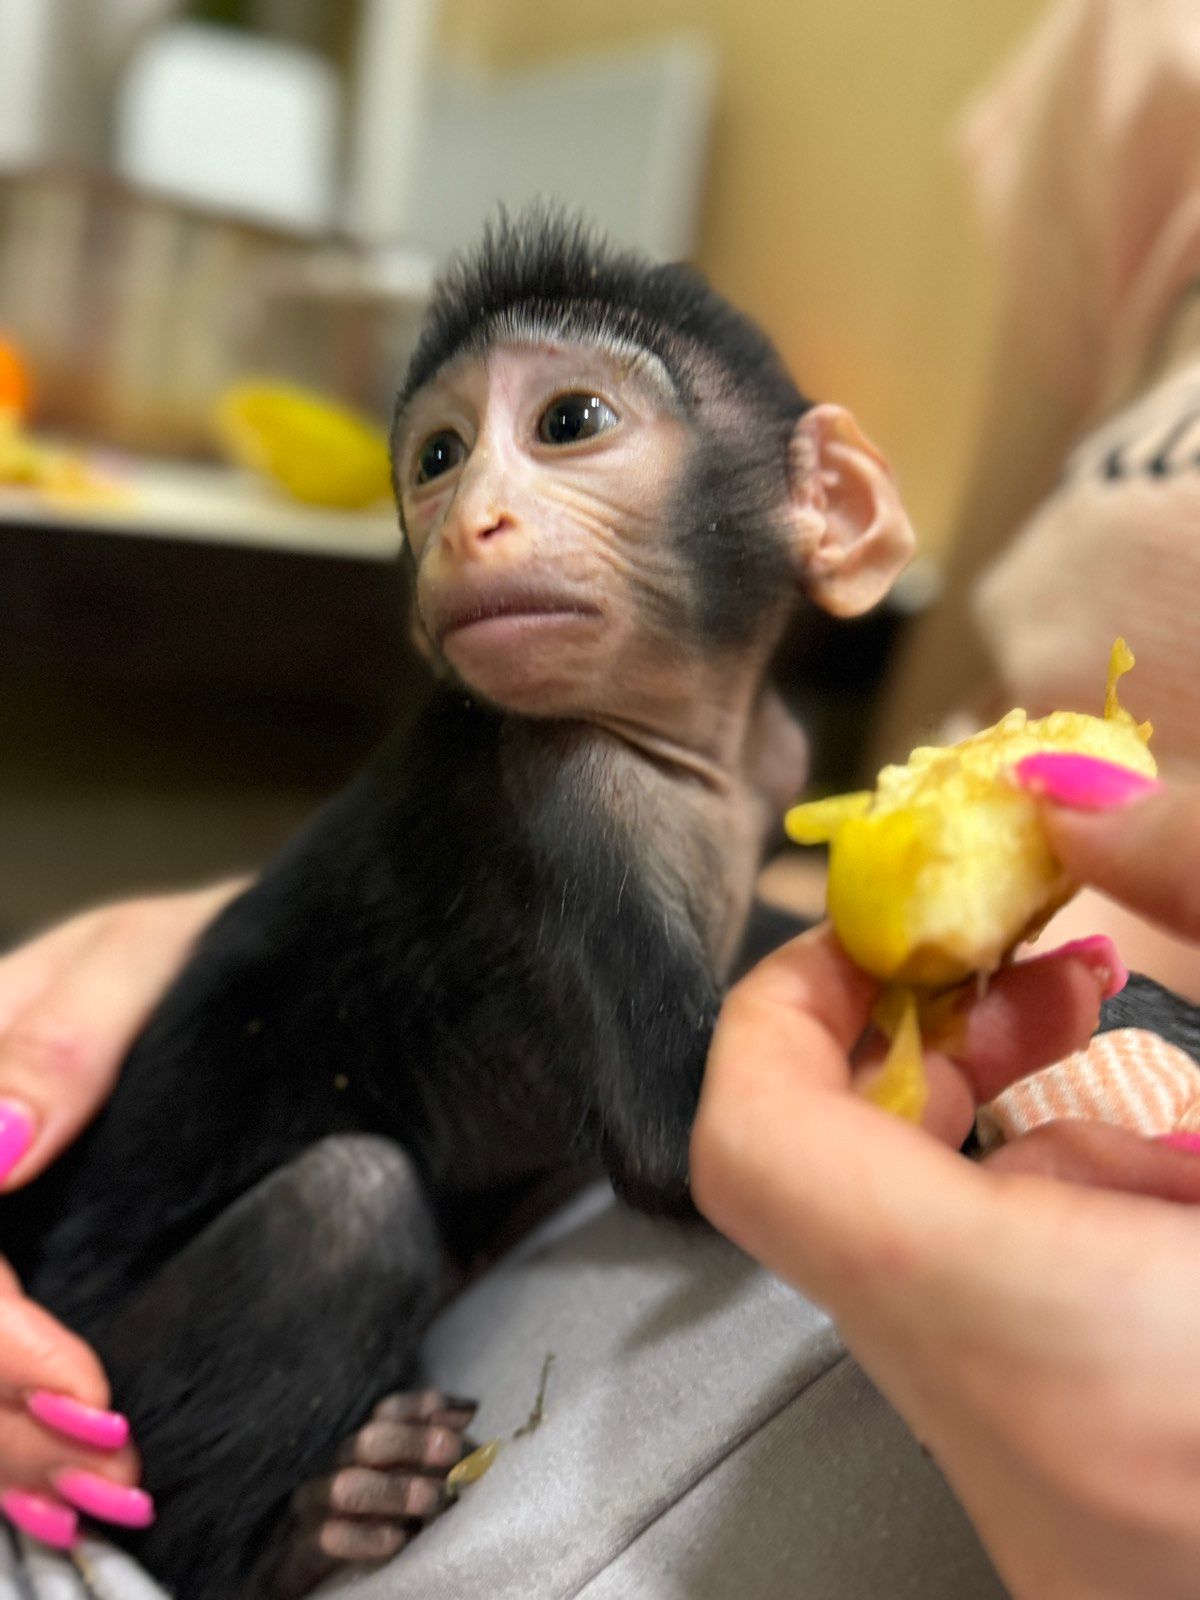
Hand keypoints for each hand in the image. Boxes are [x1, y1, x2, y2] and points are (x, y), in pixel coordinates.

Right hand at [0, 882, 241, 1546]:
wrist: (229, 967)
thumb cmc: (188, 956)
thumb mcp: (132, 965)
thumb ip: (61, 1043)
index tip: (86, 1392)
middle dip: (0, 1415)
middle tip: (114, 1467)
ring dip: (1, 1447)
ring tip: (102, 1490)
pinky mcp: (13, 1245)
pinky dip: (6, 1438)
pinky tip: (58, 1483)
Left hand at [692, 787, 1199, 1599]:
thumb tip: (1088, 805)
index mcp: (1058, 1347)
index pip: (758, 1145)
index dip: (789, 1003)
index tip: (896, 928)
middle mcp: (1022, 1462)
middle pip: (841, 1198)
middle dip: (935, 1046)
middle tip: (1049, 967)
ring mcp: (1056, 1522)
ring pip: (936, 1271)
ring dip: (1022, 1140)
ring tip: (1154, 1081)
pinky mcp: (1102, 1536)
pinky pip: (1014, 1345)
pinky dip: (1069, 1236)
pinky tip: (1188, 1203)